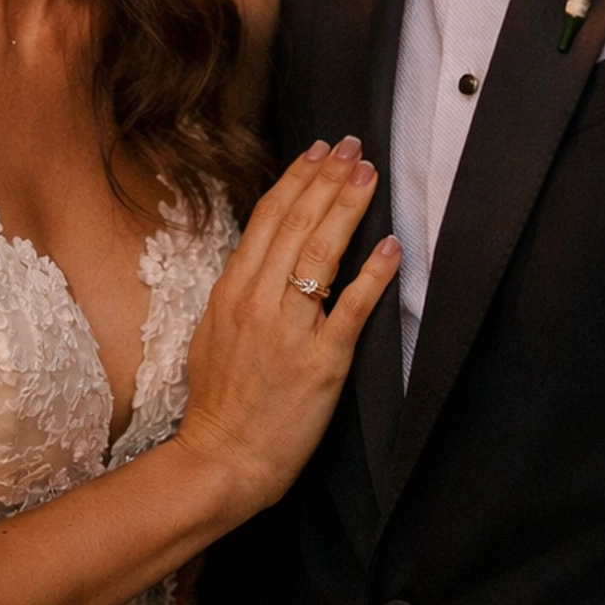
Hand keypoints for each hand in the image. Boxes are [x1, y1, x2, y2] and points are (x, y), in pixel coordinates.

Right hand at [176, 138, 398, 518]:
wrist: (221, 459)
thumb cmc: (219, 401)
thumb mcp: (213, 331)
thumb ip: (238, 289)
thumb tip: (263, 253)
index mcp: (232, 290)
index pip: (267, 218)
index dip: (296, 179)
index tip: (319, 150)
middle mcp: (258, 301)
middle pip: (296, 224)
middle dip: (327, 179)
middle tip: (353, 145)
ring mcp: (289, 331)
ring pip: (321, 254)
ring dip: (348, 208)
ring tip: (369, 175)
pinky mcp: (320, 362)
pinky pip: (350, 309)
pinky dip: (373, 275)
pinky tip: (392, 247)